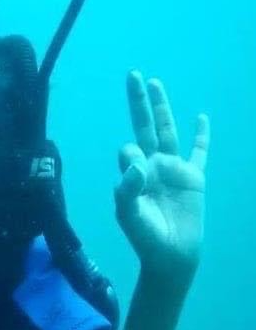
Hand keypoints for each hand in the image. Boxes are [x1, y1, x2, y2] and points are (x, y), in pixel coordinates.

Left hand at [114, 71, 210, 279]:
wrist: (171, 255)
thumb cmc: (145, 236)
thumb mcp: (129, 214)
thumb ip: (128, 189)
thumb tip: (137, 161)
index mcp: (134, 173)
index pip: (129, 151)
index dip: (132, 156)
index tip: (138, 173)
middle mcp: (152, 165)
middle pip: (144, 126)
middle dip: (138, 102)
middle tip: (133, 74)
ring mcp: (173, 168)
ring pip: (168, 131)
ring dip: (162, 108)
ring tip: (154, 83)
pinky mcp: (194, 176)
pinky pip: (199, 151)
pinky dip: (201, 136)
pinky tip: (201, 117)